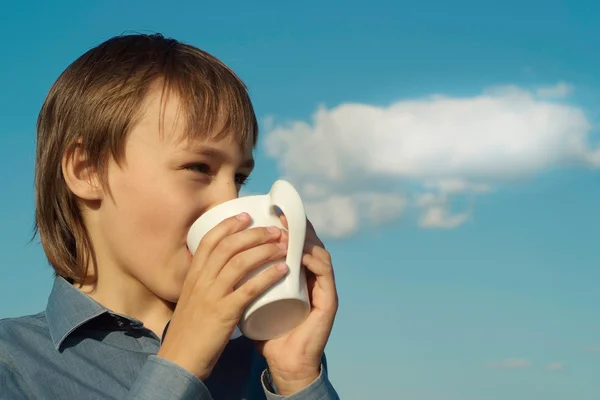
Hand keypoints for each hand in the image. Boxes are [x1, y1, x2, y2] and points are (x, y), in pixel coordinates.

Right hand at [157, 212, 288, 379]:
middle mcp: (201, 281)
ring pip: (240, 262)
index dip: (229, 224)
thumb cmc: (190, 330)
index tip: (247, 216)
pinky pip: (249, 289)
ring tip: (284, 246)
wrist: (179, 360)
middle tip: (276, 231)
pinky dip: (268, 276)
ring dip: (265, 250)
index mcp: (193, 275)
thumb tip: (225, 267)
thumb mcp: (193, 298)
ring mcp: (211, 296)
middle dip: (255, 234)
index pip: (210, 240)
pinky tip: (283, 270)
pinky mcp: (224, 314)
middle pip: (229, 246)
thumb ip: (206, 282)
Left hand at [254, 217, 338, 395]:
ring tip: (287, 230)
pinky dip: (314, 259)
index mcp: (297, 275)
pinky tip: (301, 252)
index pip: (295, 243)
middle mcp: (312, 277)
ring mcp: (322, 287)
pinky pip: (325, 272)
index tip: (268, 213)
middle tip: (279, 215)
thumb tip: (218, 263)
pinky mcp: (329, 300)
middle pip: (309, 242)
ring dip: (304, 239)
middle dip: (295, 226)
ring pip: (318, 252)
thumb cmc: (268, 333)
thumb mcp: (253, 302)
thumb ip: (242, 284)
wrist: (285, 363)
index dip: (284, 227)